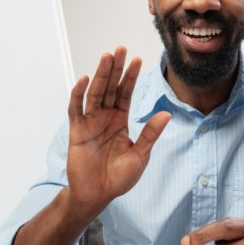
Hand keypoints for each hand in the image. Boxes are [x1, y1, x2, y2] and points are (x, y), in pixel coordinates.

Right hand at [66, 46, 170, 216]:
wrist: (98, 195)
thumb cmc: (118, 177)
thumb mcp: (140, 155)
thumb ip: (150, 134)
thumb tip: (166, 114)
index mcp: (120, 121)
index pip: (126, 93)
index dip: (130, 77)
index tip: (137, 59)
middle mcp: (105, 118)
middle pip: (110, 88)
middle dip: (115, 68)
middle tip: (120, 49)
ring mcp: (90, 123)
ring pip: (95, 93)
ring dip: (100, 75)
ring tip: (106, 57)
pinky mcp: (77, 131)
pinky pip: (76, 110)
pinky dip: (78, 95)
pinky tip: (85, 80)